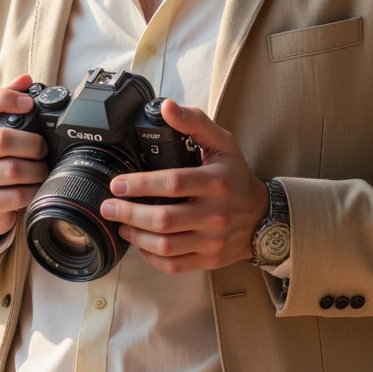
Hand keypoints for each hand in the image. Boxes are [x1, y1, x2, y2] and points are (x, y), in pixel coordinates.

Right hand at [0, 74, 47, 242]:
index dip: (7, 98)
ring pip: (15, 169)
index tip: (29, 104)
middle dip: (34, 144)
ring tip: (41, 170)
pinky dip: (34, 191)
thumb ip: (10, 103)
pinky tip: (35, 187)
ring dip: (38, 170)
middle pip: (4, 139)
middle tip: (43, 150)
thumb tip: (26, 78)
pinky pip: (18, 194)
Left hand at [100, 100, 267, 273]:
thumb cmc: (236, 178)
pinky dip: (151, 257)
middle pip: (164, 219)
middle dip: (129, 213)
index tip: (118, 184)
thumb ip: (195, 123)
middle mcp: (215, 214)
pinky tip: (140, 244)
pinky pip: (174, 264)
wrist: (263, 217)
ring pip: (165, 245)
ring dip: (136, 236)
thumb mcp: (223, 144)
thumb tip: (166, 107)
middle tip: (109, 206)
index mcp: (216, 182)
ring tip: (121, 223)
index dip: (140, 184)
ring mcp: (212, 240)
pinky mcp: (209, 259)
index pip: (172, 183)